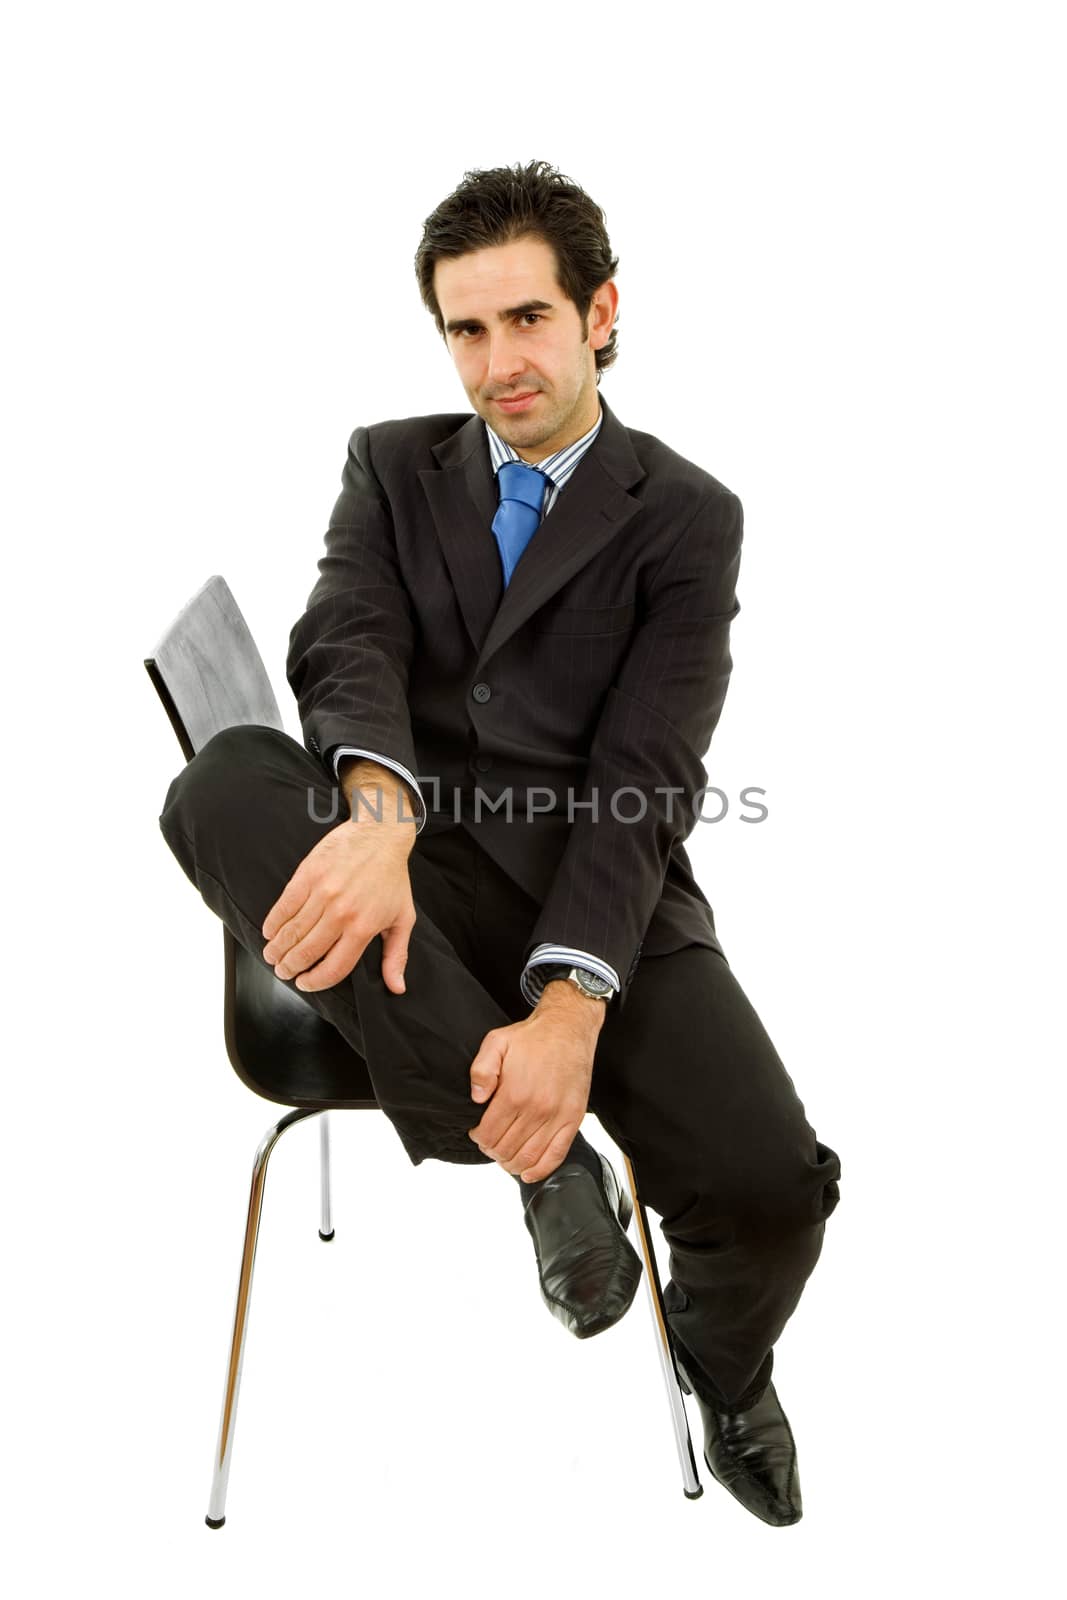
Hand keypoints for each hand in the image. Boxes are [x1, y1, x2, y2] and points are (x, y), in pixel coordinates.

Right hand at [262, 818, 414, 993]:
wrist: (379, 835)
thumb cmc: (392, 878)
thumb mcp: (403, 918)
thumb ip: (397, 956)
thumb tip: (397, 988)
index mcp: (363, 927)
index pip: (334, 967)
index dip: (316, 981)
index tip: (305, 984)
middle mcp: (341, 912)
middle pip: (307, 951)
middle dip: (290, 967)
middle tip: (283, 972)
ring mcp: (322, 893)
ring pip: (292, 931)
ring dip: (277, 948)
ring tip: (272, 957)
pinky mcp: (307, 875)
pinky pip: (284, 905)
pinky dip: (273, 922)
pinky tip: (269, 932)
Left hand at [466, 986, 605, 1180]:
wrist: (568, 1028)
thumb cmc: (532, 1037)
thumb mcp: (496, 1042)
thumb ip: (481, 1070)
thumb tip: (477, 1099)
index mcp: (514, 1093)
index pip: (488, 1134)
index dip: (478, 1138)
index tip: (477, 1132)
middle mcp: (536, 1109)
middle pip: (506, 1149)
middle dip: (493, 1150)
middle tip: (490, 1143)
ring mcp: (557, 1116)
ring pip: (528, 1157)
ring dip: (511, 1163)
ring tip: (505, 1155)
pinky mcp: (573, 1119)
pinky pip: (556, 1156)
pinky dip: (540, 1170)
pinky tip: (527, 1171)